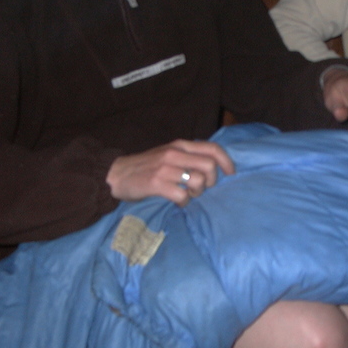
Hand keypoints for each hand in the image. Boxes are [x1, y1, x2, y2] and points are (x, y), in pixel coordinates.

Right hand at [106, 140, 234, 205]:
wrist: (116, 174)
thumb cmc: (147, 166)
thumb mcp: (169, 154)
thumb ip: (188, 156)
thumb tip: (213, 165)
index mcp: (180, 145)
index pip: (213, 148)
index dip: (226, 162)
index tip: (230, 174)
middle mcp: (175, 154)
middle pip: (210, 166)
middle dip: (211, 181)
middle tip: (201, 188)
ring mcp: (165, 168)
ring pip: (198, 181)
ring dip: (197, 192)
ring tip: (187, 194)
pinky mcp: (156, 183)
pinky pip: (182, 196)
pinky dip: (183, 202)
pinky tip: (177, 201)